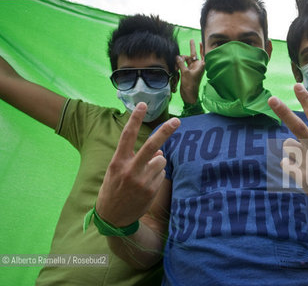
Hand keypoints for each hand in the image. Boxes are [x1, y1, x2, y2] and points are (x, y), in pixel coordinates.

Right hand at [96, 102, 179, 226]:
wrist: (113, 218)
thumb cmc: (114, 189)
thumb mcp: (118, 171)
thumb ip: (135, 157)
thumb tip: (160, 151)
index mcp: (118, 162)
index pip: (127, 136)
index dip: (135, 119)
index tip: (143, 104)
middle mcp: (131, 170)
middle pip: (152, 146)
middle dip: (165, 131)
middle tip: (177, 121)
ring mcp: (142, 181)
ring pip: (160, 161)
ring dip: (157, 164)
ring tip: (144, 176)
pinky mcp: (152, 190)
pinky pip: (162, 174)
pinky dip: (157, 176)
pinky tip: (146, 186)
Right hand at [177, 39, 204, 103]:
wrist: (188, 94)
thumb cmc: (190, 84)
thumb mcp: (185, 72)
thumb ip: (181, 63)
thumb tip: (177, 57)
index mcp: (200, 65)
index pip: (201, 54)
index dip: (200, 48)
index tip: (200, 41)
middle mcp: (196, 66)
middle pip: (191, 56)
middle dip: (187, 53)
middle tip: (190, 40)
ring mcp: (191, 69)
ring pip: (185, 60)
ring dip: (180, 61)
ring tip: (176, 67)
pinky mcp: (187, 72)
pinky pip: (182, 65)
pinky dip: (179, 65)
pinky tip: (175, 68)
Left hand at [268, 84, 307, 208]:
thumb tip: (289, 139)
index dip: (306, 100)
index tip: (297, 86)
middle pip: (297, 126)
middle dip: (283, 111)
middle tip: (272, 99)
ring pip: (288, 146)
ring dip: (292, 151)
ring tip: (306, 161)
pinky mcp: (302, 176)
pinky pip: (285, 163)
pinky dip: (288, 165)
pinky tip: (300, 172)